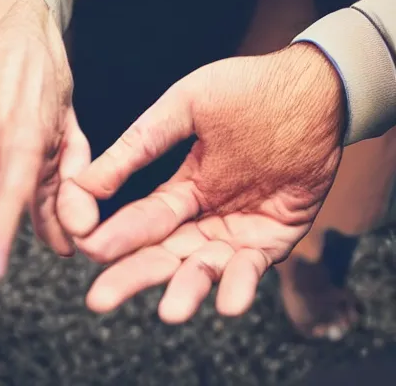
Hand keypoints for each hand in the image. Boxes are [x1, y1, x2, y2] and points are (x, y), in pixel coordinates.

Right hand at [67, 44, 344, 321]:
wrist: (312, 89)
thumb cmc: (245, 90)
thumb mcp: (183, 108)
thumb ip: (139, 144)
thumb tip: (86, 180)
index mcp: (183, 187)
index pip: (141, 219)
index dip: (115, 233)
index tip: (87, 246)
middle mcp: (206, 214)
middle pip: (163, 252)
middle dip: (133, 275)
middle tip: (100, 299)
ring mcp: (240, 228)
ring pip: (205, 266)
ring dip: (188, 288)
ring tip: (170, 310)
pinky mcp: (275, 236)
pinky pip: (255, 266)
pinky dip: (241, 284)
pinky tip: (229, 301)